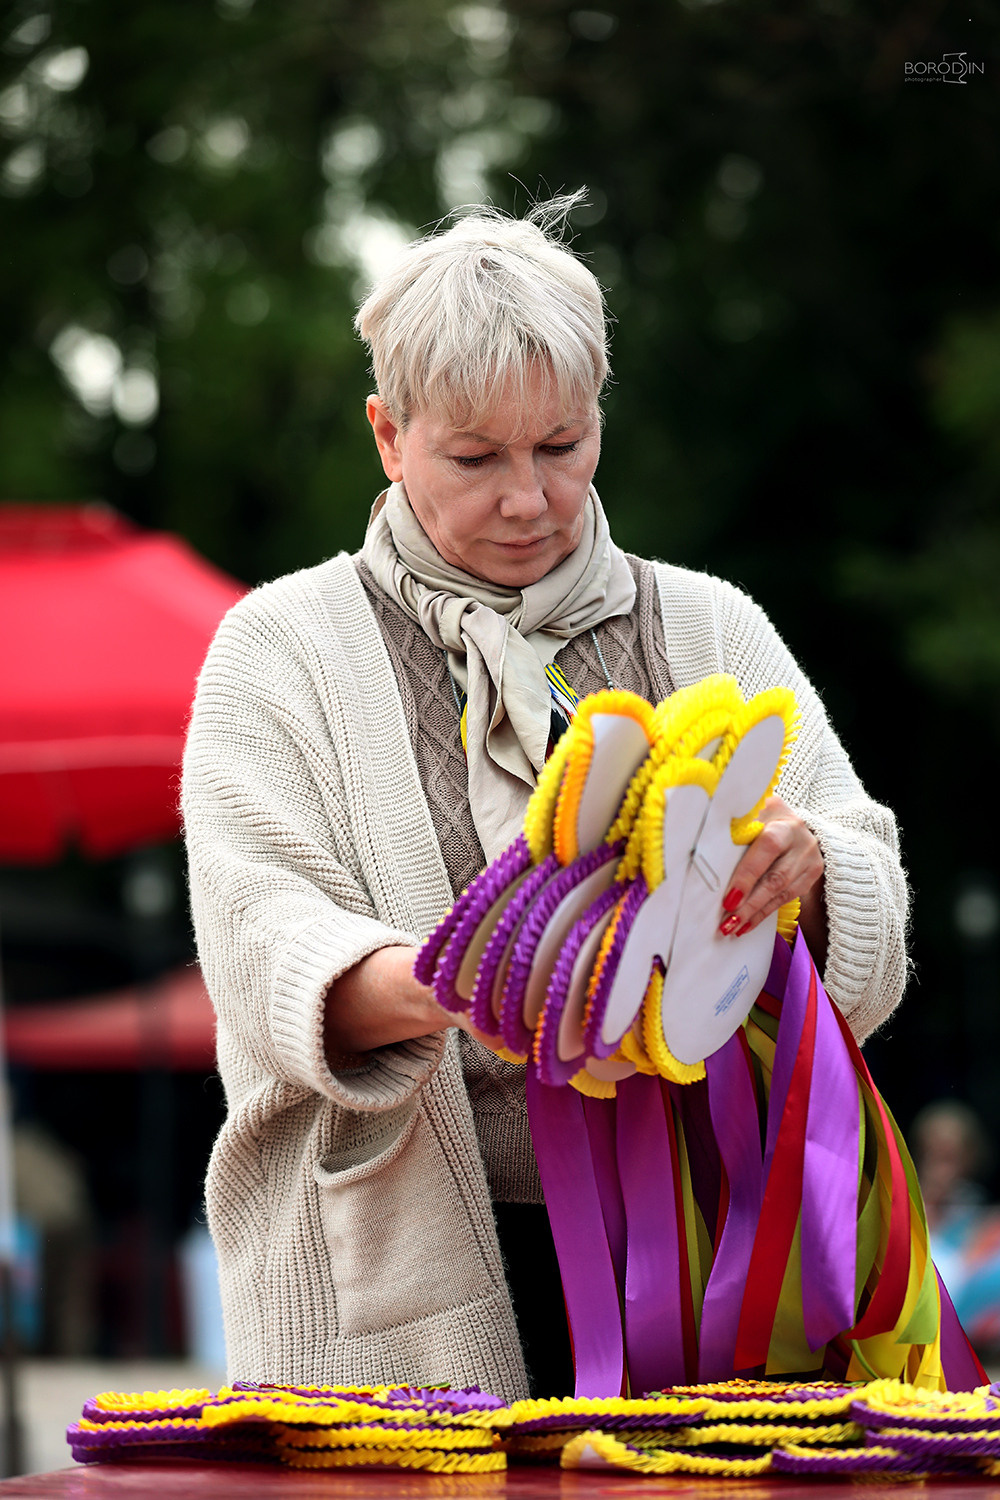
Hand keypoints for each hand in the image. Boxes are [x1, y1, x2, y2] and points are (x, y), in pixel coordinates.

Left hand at [718, 796, 824, 949]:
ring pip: (781, 894)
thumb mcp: (755, 813)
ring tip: (732, 927)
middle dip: (749, 904)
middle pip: (776, 879)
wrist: (796, 825)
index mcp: (786, 825)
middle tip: (728, 921)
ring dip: (754, 913)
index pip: (768, 849)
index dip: (748, 875)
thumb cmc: (767, 818)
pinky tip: (747, 924)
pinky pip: (785, 900)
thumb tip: (708, 839)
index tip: (729, 898)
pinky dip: (763, 913)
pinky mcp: (810, 878)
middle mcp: (803, 844)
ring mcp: (810, 863)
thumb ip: (739, 824)